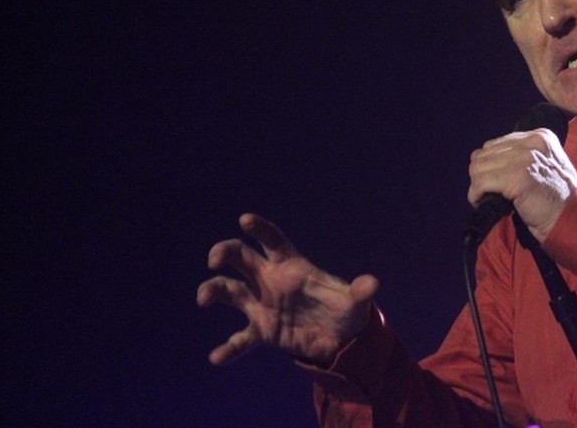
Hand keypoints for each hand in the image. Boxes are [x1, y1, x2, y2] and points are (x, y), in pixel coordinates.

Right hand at [197, 213, 378, 365]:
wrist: (341, 340)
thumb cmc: (346, 311)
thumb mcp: (355, 302)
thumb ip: (359, 292)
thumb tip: (372, 285)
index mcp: (292, 267)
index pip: (272, 241)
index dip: (259, 229)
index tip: (244, 219)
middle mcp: (271, 281)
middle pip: (240, 258)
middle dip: (224, 252)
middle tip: (214, 261)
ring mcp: (263, 305)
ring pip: (229, 291)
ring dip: (212, 291)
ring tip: (203, 299)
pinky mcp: (262, 331)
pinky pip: (240, 340)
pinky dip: (229, 348)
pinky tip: (217, 357)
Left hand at [467, 128, 576, 242]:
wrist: (572, 218)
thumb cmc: (557, 198)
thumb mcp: (546, 164)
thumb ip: (522, 156)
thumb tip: (484, 160)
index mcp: (540, 136)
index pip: (497, 143)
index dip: (491, 164)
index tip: (495, 181)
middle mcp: (532, 142)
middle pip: (485, 154)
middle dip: (482, 175)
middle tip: (488, 191)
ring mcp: (524, 159)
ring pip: (478, 167)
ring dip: (478, 185)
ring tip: (486, 198)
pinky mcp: (516, 177)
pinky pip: (480, 183)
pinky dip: (476, 195)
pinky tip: (483, 203)